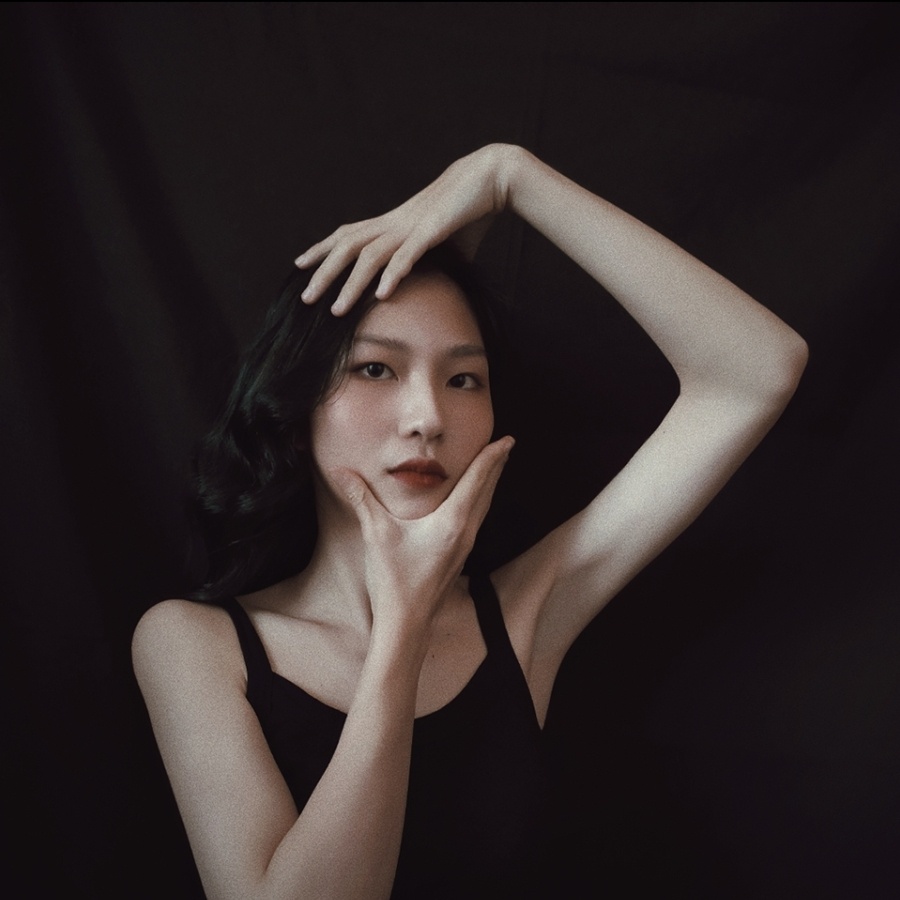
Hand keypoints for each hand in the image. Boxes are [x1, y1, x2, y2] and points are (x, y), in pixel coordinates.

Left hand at [295, 144, 516, 315]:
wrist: (492, 177)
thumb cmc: (470, 209)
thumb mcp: (446, 243)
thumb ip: (435, 262)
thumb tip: (437, 283)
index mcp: (394, 223)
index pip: (347, 235)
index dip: (322, 249)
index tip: (301, 264)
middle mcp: (395, 223)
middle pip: (347, 246)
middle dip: (324, 272)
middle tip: (305, 297)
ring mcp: (411, 226)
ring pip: (369, 255)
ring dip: (350, 284)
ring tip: (336, 310)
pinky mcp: (431, 230)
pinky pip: (406, 256)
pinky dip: (392, 275)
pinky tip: (381, 296)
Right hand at [330, 436, 513, 630]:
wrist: (407, 624)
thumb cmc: (395, 581)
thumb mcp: (376, 535)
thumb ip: (361, 499)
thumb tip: (341, 472)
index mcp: (452, 522)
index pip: (478, 480)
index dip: (492, 457)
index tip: (508, 439)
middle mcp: (465, 532)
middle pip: (488, 491)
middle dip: (497, 466)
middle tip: (507, 445)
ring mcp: (465, 546)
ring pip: (484, 507)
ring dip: (491, 484)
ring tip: (494, 468)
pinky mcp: (459, 557)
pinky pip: (476, 520)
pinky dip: (480, 502)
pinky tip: (473, 503)